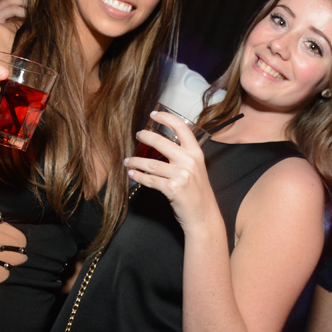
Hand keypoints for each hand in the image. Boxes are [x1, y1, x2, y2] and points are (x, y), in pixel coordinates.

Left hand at [125, 111, 213, 226]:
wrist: (203, 216)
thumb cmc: (197, 193)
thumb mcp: (196, 169)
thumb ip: (183, 156)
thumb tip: (162, 145)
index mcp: (197, 153)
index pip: (181, 127)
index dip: (166, 118)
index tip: (154, 115)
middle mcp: (190, 161)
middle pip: (161, 142)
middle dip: (145, 137)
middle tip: (137, 135)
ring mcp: (181, 175)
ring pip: (151, 163)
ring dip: (136, 161)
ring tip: (128, 160)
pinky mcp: (172, 188)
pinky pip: (150, 179)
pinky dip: (139, 176)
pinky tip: (132, 173)